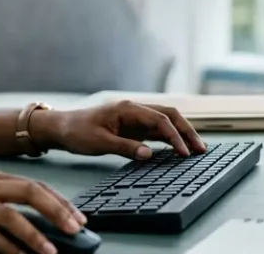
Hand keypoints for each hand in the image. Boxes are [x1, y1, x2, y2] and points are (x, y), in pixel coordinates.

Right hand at [0, 170, 86, 253]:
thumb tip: (34, 224)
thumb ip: (0, 205)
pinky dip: (9, 249)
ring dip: (36, 236)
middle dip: (58, 212)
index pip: (35, 185)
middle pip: (31, 193)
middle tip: (76, 229)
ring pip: (13, 216)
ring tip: (51, 252)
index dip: (60, 201)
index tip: (78, 217)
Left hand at [32, 100, 205, 159]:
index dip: (174, 136)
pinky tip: (178, 149)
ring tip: (196, 149)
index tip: (183, 153)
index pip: (159, 120)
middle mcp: (134, 109)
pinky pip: (157, 130)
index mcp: (127, 108)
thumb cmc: (77, 132)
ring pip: (165, 122)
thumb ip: (125, 148)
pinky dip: (170, 138)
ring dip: (181, 133)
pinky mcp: (133, 127)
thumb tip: (149, 154)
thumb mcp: (99, 142)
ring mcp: (135, 118)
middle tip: (200, 149)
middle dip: (187, 131)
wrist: (62, 128)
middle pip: (169, 115)